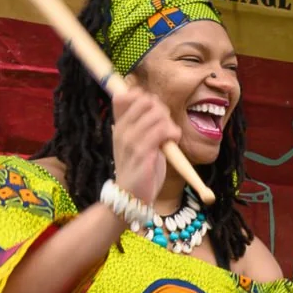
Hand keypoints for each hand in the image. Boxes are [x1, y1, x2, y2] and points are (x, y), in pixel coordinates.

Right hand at [108, 80, 180, 207]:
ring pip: (156, 113)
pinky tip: (173, 140)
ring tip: (171, 136)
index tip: (154, 112)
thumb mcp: (137, 143)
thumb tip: (156, 104)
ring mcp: (131, 140)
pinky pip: (162, 129)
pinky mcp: (143, 152)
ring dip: (169, 122)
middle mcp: (122, 130)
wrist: (132, 196)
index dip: (143, 97)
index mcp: (119, 126)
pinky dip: (173, 132)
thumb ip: (143, 125)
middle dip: (161, 109)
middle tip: (166, 125)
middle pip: (145, 100)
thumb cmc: (140, 169)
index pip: (125, 95)